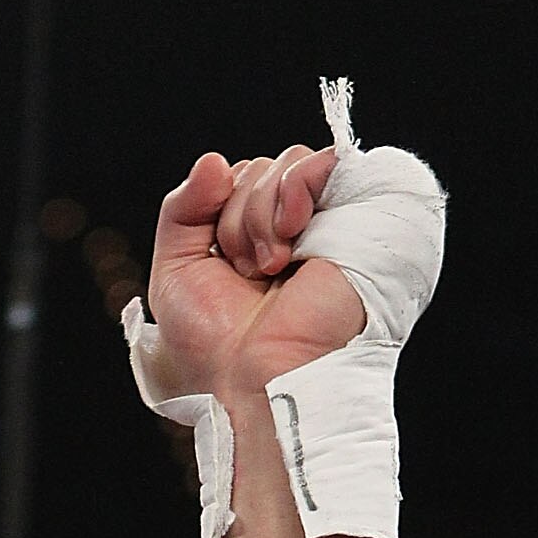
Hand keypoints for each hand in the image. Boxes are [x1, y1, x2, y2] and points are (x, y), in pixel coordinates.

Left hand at [139, 146, 364, 402]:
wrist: (257, 376)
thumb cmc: (218, 346)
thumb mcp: (176, 273)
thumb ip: (182, 210)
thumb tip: (213, 160)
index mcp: (258, 239)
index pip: (237, 178)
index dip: (218, 210)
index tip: (223, 265)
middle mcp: (298, 228)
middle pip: (259, 167)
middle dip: (238, 217)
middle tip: (249, 273)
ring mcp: (330, 222)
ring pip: (288, 163)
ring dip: (260, 213)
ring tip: (271, 266)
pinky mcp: (361, 219)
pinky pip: (325, 160)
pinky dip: (295, 187)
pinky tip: (292, 233)